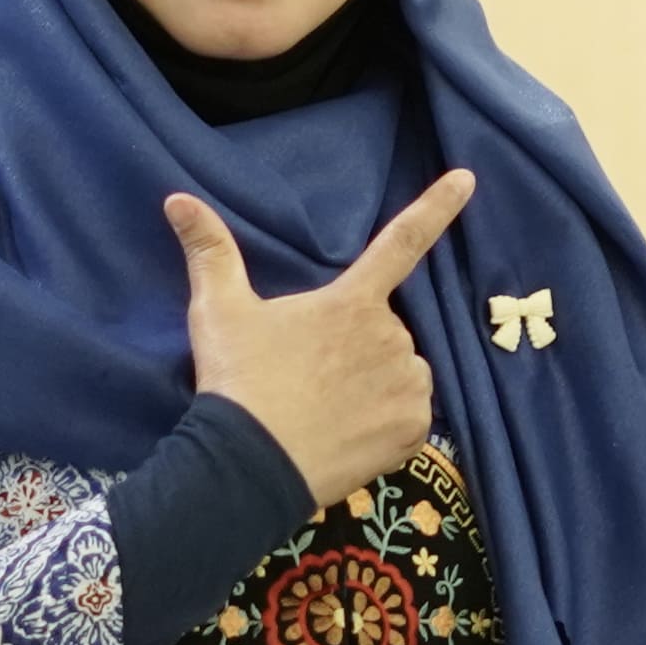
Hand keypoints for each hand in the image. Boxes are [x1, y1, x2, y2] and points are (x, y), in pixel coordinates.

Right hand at [168, 171, 472, 502]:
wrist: (250, 466)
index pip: (403, 240)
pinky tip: (347, 434)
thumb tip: (177, 199)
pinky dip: (386, 423)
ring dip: (375, 383)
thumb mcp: (217, 312)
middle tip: (311, 375)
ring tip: (327, 409)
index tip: (468, 178)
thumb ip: (209, 251)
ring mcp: (408, 384)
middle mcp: (392, 335)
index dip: (437, 206)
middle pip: (384, 330)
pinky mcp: (414, 429)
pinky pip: (409, 416)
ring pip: (401, 372)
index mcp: (352, 301)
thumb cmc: (237, 382)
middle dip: (357, 346)